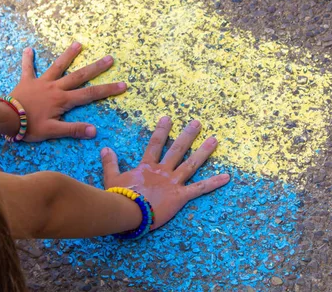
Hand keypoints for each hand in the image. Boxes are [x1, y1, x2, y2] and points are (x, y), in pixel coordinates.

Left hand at [9, 42, 126, 141]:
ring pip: (58, 66)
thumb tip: (94, 131)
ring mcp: (42, 82)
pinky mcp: (27, 81)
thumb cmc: (30, 126)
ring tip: (78, 44)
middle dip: (96, 68)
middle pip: (79, 76)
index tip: (123, 85)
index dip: (108, 90)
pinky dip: (28, 59)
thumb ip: (73, 130)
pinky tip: (28, 49)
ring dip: (68, 55)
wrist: (6, 118)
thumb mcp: (53, 131)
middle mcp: (56, 87)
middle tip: (110, 58)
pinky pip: (28, 68)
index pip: (90, 94)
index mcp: (63, 100)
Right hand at [100, 117, 230, 228]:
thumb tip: (104, 148)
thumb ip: (109, 162)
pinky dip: (213, 183)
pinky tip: (226, 177)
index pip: (155, 144)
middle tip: (198, 122)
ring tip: (215, 140)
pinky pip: (199, 188)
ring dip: (204, 151)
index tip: (168, 118)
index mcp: (147, 166)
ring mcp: (173, 182)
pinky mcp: (180, 197)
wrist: (127, 213)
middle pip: (178, 149)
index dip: (162, 130)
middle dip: (188, 135)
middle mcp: (163, 171)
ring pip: (192, 164)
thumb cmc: (119, 197)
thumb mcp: (111, 178)